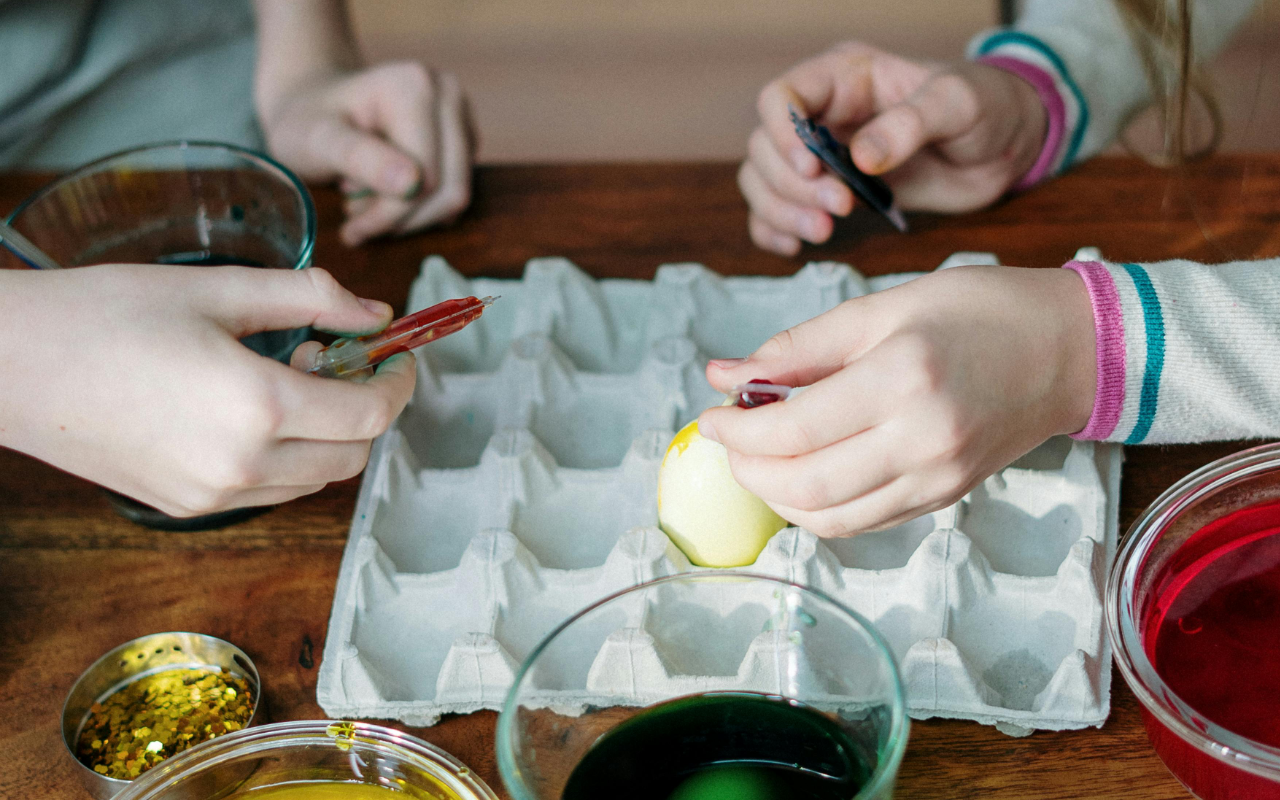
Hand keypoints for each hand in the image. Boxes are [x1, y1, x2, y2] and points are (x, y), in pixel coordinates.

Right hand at [0, 266, 415, 516]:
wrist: (10, 365)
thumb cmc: (105, 315)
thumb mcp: (220, 289)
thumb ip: (311, 298)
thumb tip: (375, 314)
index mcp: (259, 408)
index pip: (370, 414)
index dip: (397, 384)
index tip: (397, 356)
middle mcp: (243, 466)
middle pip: (352, 457)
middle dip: (366, 409)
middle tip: (336, 357)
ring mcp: (214, 496)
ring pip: (314, 479)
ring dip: (328, 435)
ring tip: (288, 376)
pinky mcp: (187, 506)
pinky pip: (269, 490)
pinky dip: (288, 456)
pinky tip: (255, 409)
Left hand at [260, 63, 474, 246]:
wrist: (311, 102)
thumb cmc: (307, 121)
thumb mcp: (317, 140)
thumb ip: (359, 157)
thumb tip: (412, 184)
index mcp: (414, 86)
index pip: (424, 178)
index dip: (389, 214)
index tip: (350, 229)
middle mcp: (446, 92)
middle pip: (450, 188)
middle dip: (402, 216)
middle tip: (357, 219)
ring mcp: (461, 112)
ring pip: (455, 194)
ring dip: (410, 214)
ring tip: (365, 202)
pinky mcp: (464, 135)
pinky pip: (454, 188)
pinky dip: (421, 205)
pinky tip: (384, 192)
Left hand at [696, 266, 1094, 535]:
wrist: (1068, 349)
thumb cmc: (977, 311)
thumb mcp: (882, 307)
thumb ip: (798, 348)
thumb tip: (723, 375)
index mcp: (902, 379)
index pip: (793, 431)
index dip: (736, 430)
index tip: (711, 414)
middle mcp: (922, 440)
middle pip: (804, 486)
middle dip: (747, 468)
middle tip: (728, 438)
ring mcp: (937, 478)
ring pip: (829, 519)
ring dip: (777, 496)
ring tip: (759, 458)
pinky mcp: (944, 497)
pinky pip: (863, 522)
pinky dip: (818, 508)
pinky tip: (802, 474)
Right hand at [740, 42, 1047, 254]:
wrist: (1004, 148)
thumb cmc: (983, 107)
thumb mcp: (957, 103)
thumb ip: (910, 124)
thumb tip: (861, 158)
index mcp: (843, 79)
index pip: (779, 97)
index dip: (784, 136)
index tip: (814, 169)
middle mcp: (821, 115)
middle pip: (765, 148)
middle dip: (792, 185)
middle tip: (841, 209)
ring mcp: (821, 157)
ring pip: (763, 182)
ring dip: (782, 212)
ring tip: (824, 232)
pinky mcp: (827, 195)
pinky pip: (775, 213)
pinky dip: (774, 231)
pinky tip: (794, 247)